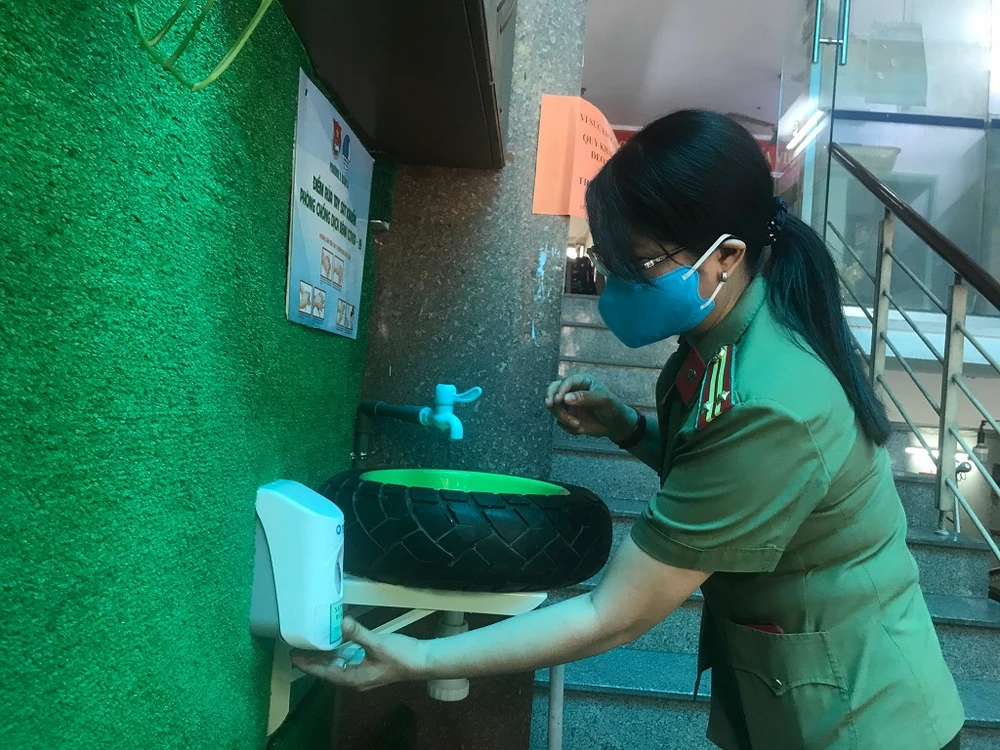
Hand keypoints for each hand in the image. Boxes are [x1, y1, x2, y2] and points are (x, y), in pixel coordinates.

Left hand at [292, 618, 426, 691]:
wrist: (422, 660)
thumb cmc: (401, 656)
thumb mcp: (377, 643)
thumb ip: (357, 633)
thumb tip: (340, 622)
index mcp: (354, 678)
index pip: (325, 672)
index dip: (309, 665)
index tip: (295, 657)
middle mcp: (356, 678)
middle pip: (330, 669)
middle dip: (315, 660)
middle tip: (298, 649)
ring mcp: (364, 672)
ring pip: (339, 665)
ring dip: (326, 656)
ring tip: (313, 645)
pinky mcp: (370, 666)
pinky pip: (349, 660)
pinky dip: (340, 652)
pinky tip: (337, 642)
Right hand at [545, 373, 636, 441]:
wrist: (615, 425)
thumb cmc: (612, 408)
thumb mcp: (603, 400)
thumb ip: (585, 397)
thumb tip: (566, 398)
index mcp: (581, 381)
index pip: (566, 382)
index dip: (560, 390)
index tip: (557, 400)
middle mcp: (572, 391)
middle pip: (553, 390)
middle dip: (550, 397)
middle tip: (549, 405)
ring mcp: (568, 404)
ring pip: (554, 408)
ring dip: (563, 418)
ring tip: (578, 425)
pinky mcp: (567, 416)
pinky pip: (560, 422)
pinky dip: (568, 427)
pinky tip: (581, 429)